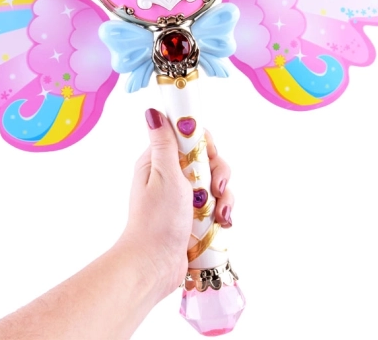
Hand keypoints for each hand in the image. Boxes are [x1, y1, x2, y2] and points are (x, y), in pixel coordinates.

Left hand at [118, 108, 234, 300]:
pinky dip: (223, 212)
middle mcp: (172, 176)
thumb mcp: (164, 176)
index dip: (205, 143)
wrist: (154, 265)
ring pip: (216, 183)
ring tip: (219, 214)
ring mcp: (185, 198)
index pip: (189, 137)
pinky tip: (222, 223)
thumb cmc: (156, 221)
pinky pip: (217, 205)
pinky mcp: (195, 216)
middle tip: (215, 187)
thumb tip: (153, 112)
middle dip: (219, 173)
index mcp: (160, 162)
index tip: (210, 155)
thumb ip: (165, 143)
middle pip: (208, 160)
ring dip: (224, 197)